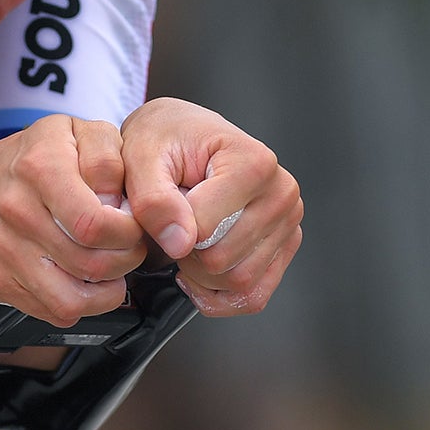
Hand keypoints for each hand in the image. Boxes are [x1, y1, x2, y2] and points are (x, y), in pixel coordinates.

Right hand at [0, 116, 148, 324]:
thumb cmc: (35, 160)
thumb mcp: (79, 133)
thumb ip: (108, 158)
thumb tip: (119, 201)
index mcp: (40, 167)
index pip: (95, 224)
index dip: (128, 234)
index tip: (133, 227)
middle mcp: (14, 209)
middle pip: (89, 264)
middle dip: (124, 262)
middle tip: (127, 249)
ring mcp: (0, 248)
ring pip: (70, 300)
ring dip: (104, 293)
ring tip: (108, 269)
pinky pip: (51, 312)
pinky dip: (77, 304)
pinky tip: (79, 279)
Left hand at [120, 98, 302, 317]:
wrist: (182, 133)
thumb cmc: (165, 139)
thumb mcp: (142, 157)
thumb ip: (154, 199)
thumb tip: (180, 242)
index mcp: (253, 163)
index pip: (204, 229)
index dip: (168, 229)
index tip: (161, 208)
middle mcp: (281, 192)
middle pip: (222, 260)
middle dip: (183, 254)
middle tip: (172, 223)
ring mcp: (287, 221)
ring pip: (239, 283)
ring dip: (200, 276)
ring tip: (186, 239)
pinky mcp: (284, 245)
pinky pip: (254, 296)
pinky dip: (220, 296)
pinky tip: (197, 273)